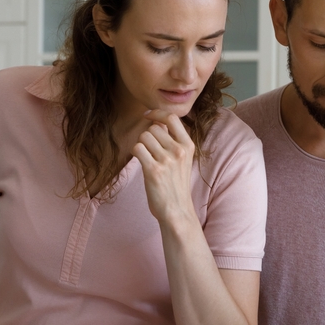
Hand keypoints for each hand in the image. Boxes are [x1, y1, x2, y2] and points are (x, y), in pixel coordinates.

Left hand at [132, 109, 197, 228]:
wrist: (177, 211)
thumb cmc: (176, 185)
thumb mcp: (182, 159)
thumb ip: (172, 140)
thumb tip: (158, 120)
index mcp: (188, 146)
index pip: (172, 118)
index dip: (157, 113)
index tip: (148, 115)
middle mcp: (179, 151)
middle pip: (153, 128)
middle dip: (147, 136)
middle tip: (150, 150)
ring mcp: (167, 160)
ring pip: (144, 137)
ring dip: (141, 145)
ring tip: (147, 158)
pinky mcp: (153, 170)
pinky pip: (137, 148)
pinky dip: (136, 153)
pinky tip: (142, 162)